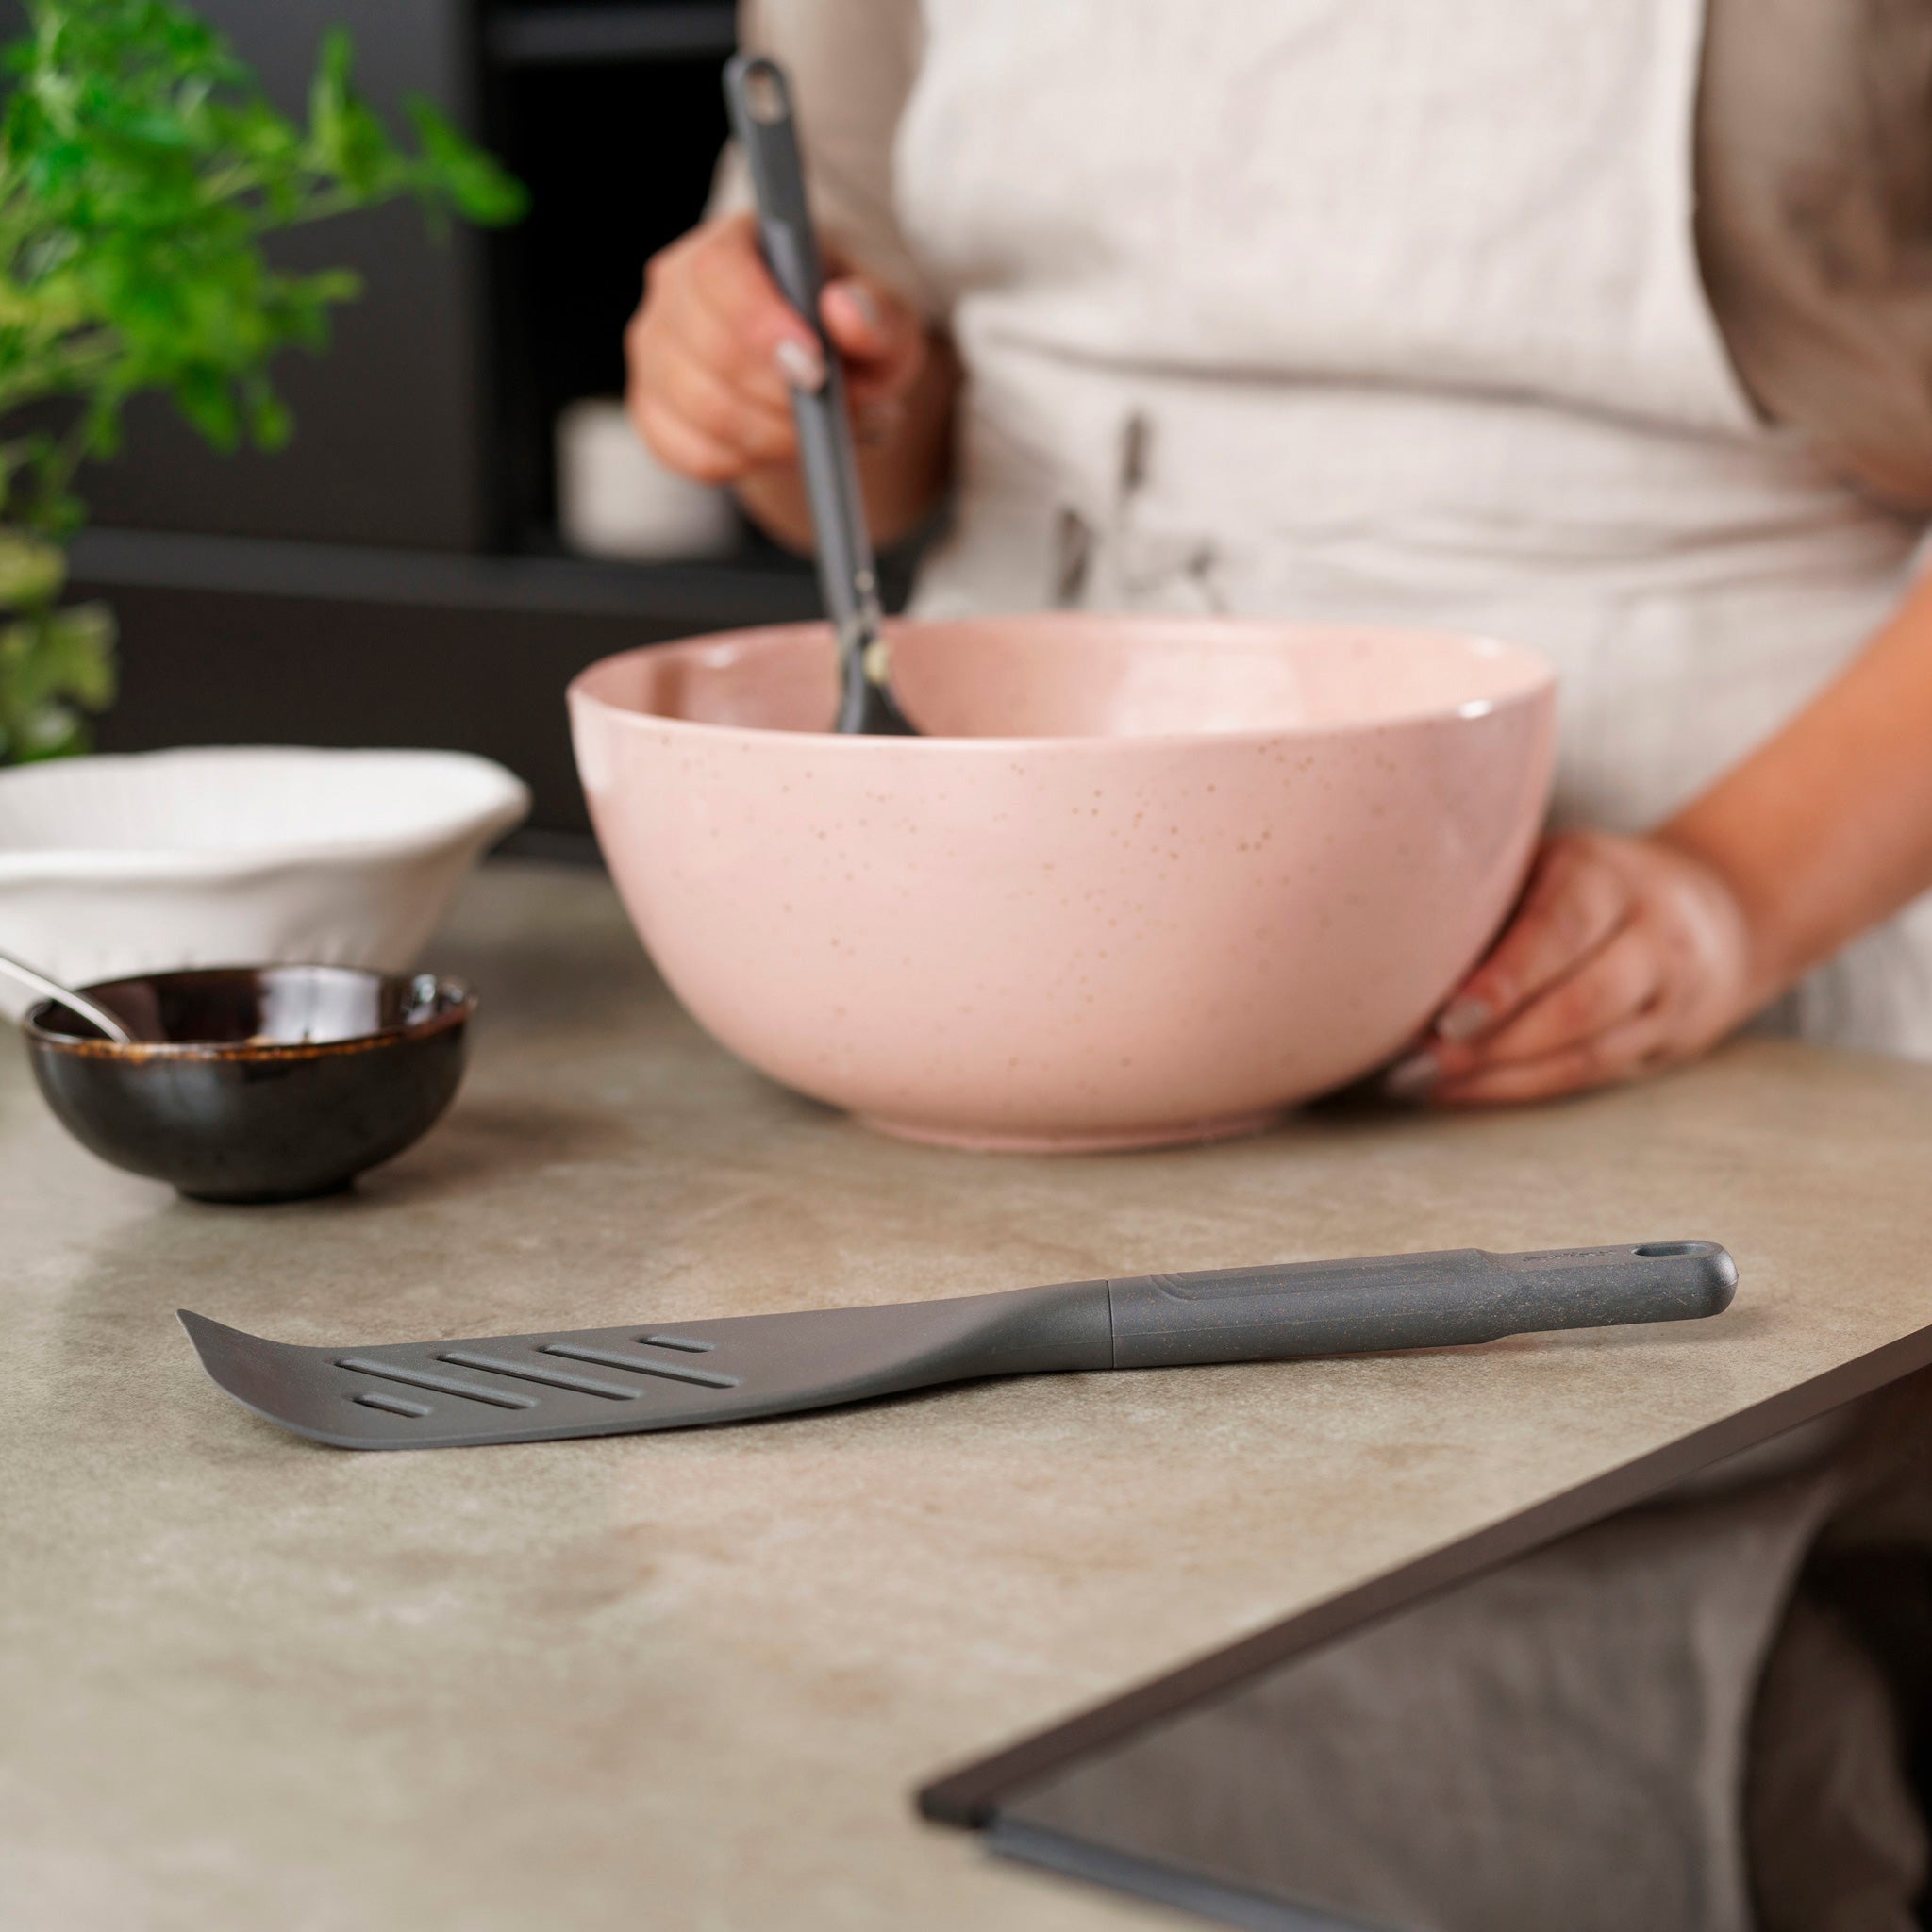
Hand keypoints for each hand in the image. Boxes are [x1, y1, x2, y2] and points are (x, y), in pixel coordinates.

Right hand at [624, 212, 926, 485]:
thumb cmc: (852, 333)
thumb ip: (876, 315)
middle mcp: (676, 290)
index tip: (816, 368)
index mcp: (730, 243)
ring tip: (830, 434)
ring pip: (703, 411)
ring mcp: (656, 354)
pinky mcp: (655, 413)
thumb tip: (844, 312)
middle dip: (782, 397)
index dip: (762, 325)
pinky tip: (786, 450)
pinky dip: (749, 464)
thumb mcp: (886, 320)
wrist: (827, 377)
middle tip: (843, 414)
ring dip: (776, 437)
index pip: (718, 273)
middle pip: (709, 349)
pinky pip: (694, 455)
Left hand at [1384, 831, 1755, 1104]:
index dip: (1504, 980)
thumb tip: (1394, 948)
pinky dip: (1519, 1088)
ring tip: (1423, 1083)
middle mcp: (1651, 936)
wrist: (1721, 908)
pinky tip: (1457, 1090)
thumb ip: (1492, 895)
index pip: (1560, 931)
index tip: (1445, 1017)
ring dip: (1499, 1077)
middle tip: (1419, 1063)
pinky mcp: (1667, 1045)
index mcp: (1608, 877)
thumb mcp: (1551, 860)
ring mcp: (1668, 997)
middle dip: (1493, 1043)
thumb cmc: (1590, 881)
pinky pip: (1589, 1075)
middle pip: (1578, 1004)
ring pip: (1586, 1053)